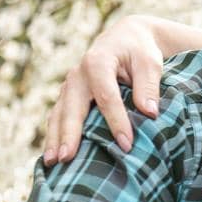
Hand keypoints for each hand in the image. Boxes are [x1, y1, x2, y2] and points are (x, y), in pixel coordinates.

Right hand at [42, 15, 166, 165]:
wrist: (125, 38)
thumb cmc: (140, 51)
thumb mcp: (150, 62)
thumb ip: (149, 85)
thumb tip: (150, 112)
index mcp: (98, 62)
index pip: (106, 96)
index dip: (116, 121)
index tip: (126, 145)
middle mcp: (78, 74)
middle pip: (72, 107)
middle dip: (69, 134)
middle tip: (67, 159)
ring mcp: (70, 86)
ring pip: (58, 114)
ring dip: (54, 138)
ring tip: (52, 163)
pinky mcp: (68, 95)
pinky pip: (57, 116)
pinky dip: (53, 135)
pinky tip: (51, 156)